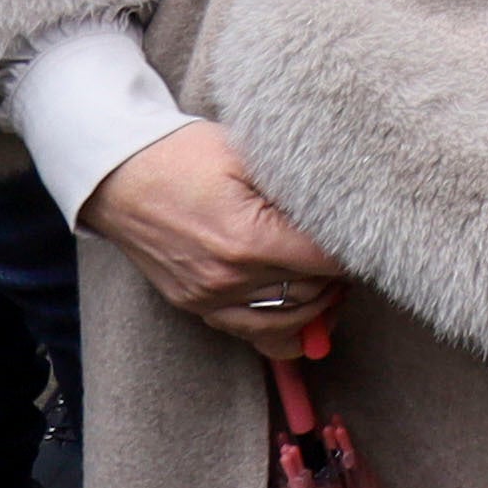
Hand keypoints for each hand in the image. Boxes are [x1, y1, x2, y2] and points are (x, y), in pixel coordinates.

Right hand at [79, 123, 349, 347]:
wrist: (118, 174)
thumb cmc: (185, 155)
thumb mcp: (251, 156)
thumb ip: (301, 188)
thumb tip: (351, 208)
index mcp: (248, 241)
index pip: (328, 262)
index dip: (357, 247)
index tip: (368, 231)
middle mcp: (227, 279)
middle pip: (312, 293)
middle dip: (339, 274)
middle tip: (353, 247)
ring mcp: (207, 298)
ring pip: (286, 323)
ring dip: (316, 304)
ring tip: (330, 277)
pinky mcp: (193, 305)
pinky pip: (250, 333)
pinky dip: (281, 326)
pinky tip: (301, 308)